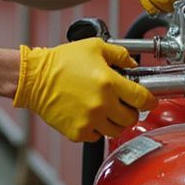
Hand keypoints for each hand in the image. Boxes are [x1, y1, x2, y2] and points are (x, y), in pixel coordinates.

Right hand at [14, 39, 154, 142]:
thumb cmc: (61, 61)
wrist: (35, 78)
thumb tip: (133, 64)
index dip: (149, 100)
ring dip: (114, 121)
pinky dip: (96, 129)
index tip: (148, 101)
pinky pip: (96, 137)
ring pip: (115, 131)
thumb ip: (119, 54)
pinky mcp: (77, 132)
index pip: (143, 99)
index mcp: (109, 83)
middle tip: (122, 103)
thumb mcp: (94, 47)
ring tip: (105, 109)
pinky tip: (89, 115)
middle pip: (131, 118)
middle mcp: (102, 104)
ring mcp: (90, 120)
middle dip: (130, 111)